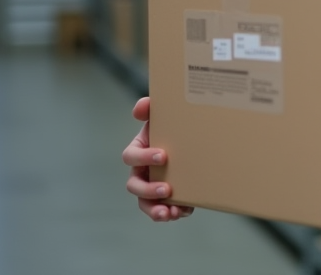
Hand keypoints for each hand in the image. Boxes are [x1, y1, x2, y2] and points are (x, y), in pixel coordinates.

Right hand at [122, 96, 194, 221]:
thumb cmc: (172, 126)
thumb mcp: (161, 115)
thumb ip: (148, 107)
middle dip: (148, 190)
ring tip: (170, 213)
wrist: (190, 138)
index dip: (144, 157)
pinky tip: (183, 212)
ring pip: (146, 203)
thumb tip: (141, 107)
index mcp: (137, 151)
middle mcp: (140, 171)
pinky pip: (164, 209)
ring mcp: (151, 186)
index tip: (164, 156)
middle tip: (167, 189)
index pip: (130, 156)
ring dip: (155, 210)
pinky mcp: (166, 197)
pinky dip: (173, 213)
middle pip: (134, 186)